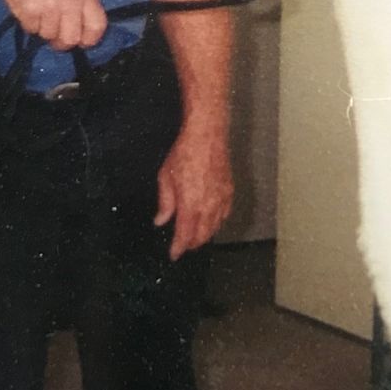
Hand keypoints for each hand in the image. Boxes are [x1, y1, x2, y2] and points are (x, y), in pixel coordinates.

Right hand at [0, 0, 106, 50]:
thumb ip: (83, 4)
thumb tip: (84, 32)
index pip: (97, 26)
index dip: (90, 39)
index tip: (82, 42)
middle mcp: (70, 0)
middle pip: (71, 39)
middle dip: (61, 41)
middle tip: (55, 34)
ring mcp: (50, 6)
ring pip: (48, 36)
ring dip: (42, 29)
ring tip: (39, 10)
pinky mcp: (30, 11)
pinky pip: (32, 30)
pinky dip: (29, 23)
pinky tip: (29, 7)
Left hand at [154, 123, 232, 259]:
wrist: (206, 135)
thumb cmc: (185, 153)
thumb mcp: (166, 177)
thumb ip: (165, 203)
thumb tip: (161, 220)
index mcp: (190, 204)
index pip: (185, 236)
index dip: (178, 248)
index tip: (174, 254)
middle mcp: (208, 206)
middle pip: (201, 236)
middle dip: (191, 244)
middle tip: (183, 246)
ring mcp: (221, 199)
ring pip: (215, 227)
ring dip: (205, 235)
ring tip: (195, 237)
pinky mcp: (229, 191)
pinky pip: (225, 214)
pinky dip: (217, 222)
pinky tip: (212, 222)